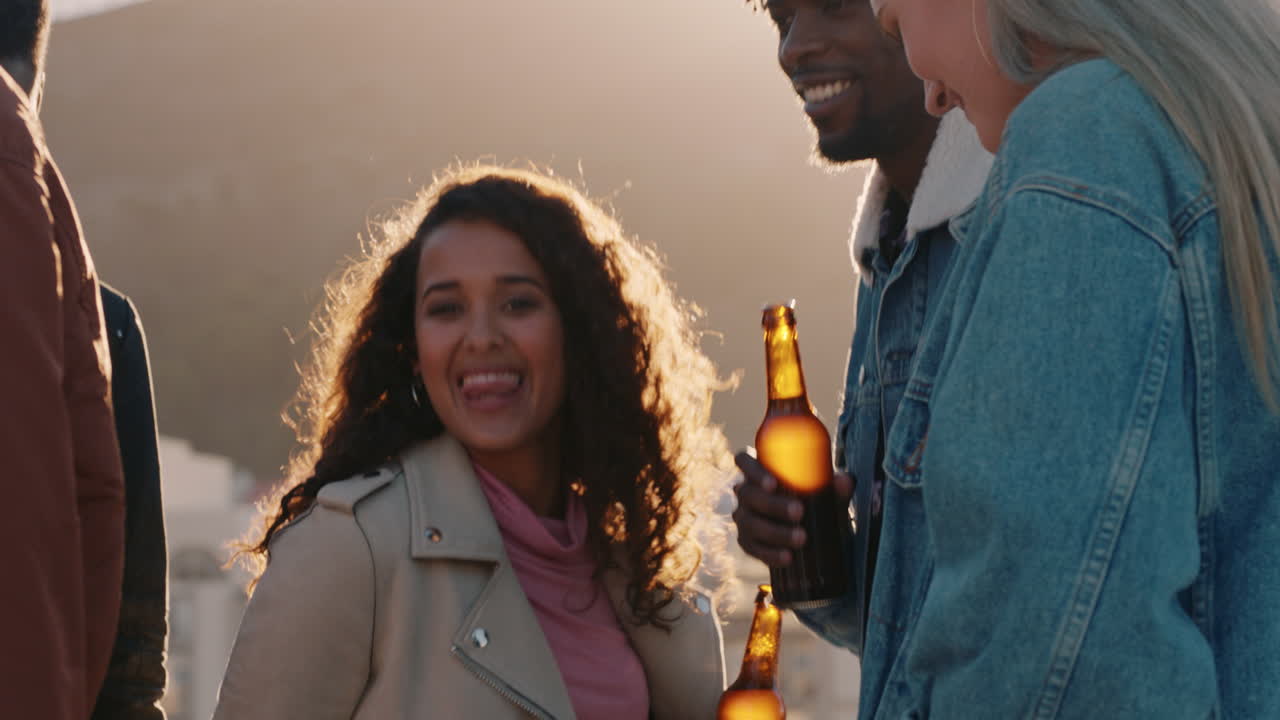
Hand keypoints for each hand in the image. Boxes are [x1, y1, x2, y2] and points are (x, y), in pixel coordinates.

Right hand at [732, 448, 852, 566]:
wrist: (813, 533)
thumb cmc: (814, 502)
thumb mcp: (826, 493)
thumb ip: (836, 487)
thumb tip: (845, 481)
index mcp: (759, 472)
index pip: (744, 461)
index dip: (753, 470)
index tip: (773, 483)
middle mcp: (746, 493)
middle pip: (748, 494)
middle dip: (772, 505)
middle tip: (799, 512)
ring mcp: (744, 518)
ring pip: (750, 523)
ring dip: (775, 532)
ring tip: (801, 538)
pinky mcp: (747, 542)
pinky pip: (752, 548)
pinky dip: (770, 554)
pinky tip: (788, 557)